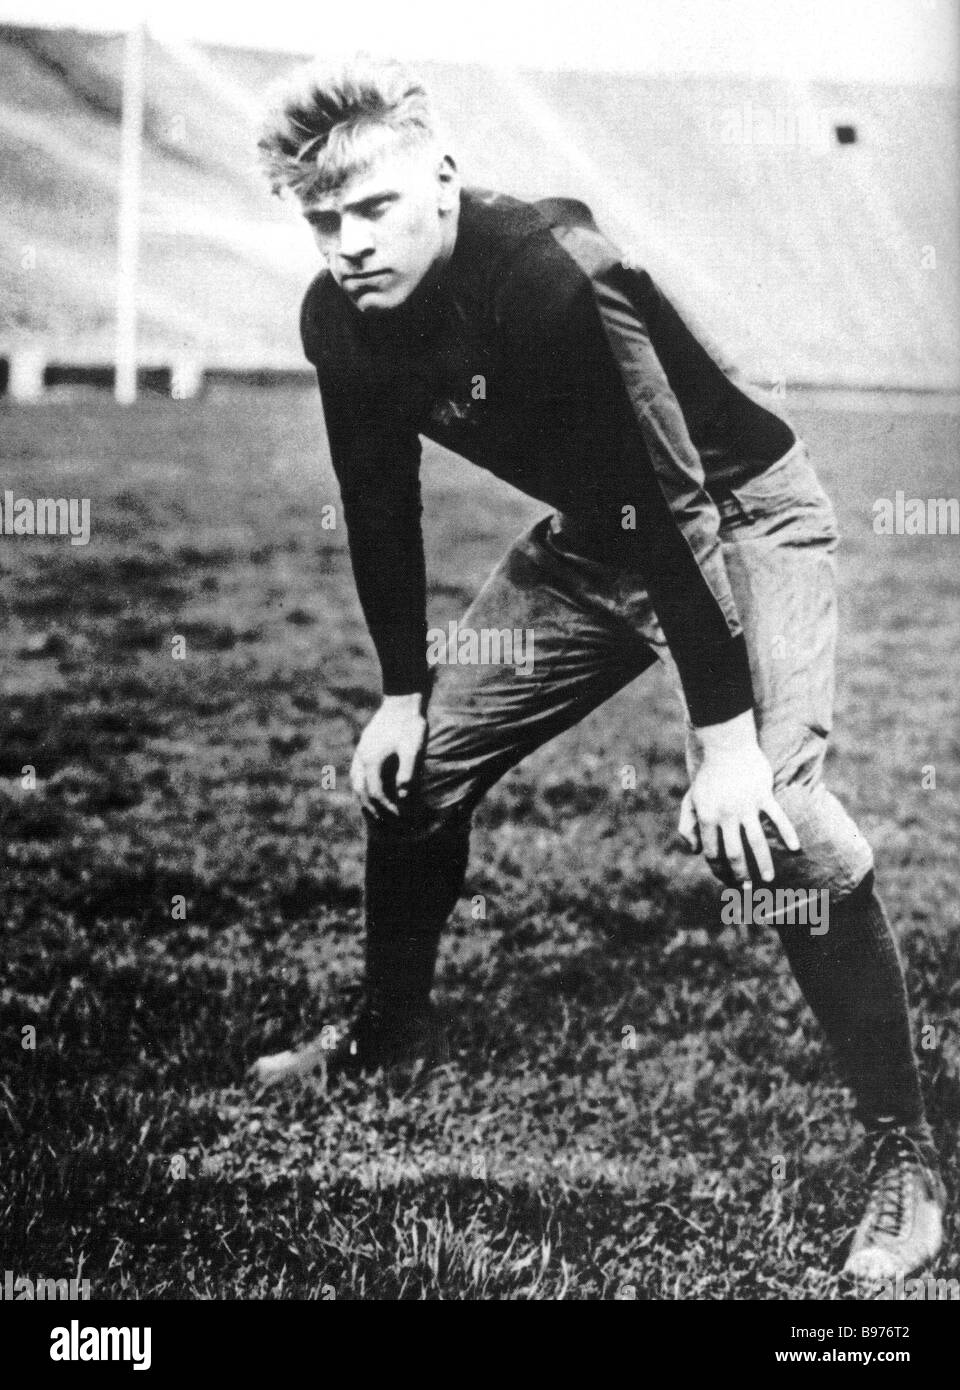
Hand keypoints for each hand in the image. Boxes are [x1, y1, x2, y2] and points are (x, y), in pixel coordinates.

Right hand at [350, 692, 426, 817]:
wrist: (402, 699)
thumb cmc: (411, 723)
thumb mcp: (414, 747)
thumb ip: (409, 772)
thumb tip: (404, 797)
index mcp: (372, 762)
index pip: (377, 795)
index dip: (389, 810)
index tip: (403, 819)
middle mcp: (361, 760)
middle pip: (362, 794)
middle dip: (375, 813)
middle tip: (389, 826)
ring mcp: (360, 754)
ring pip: (357, 786)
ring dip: (366, 804)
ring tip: (377, 817)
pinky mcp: (364, 749)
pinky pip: (359, 776)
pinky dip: (364, 790)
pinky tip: (374, 793)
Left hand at [677, 711, 799, 882]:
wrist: (725, 744)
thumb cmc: (708, 776)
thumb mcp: (691, 800)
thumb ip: (688, 826)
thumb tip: (695, 852)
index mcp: (707, 817)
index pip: (712, 852)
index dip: (719, 869)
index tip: (727, 881)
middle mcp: (726, 814)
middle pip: (734, 852)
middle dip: (740, 874)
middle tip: (747, 888)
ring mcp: (746, 805)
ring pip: (756, 840)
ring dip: (763, 862)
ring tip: (768, 879)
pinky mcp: (763, 794)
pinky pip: (777, 817)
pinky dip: (787, 833)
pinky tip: (795, 848)